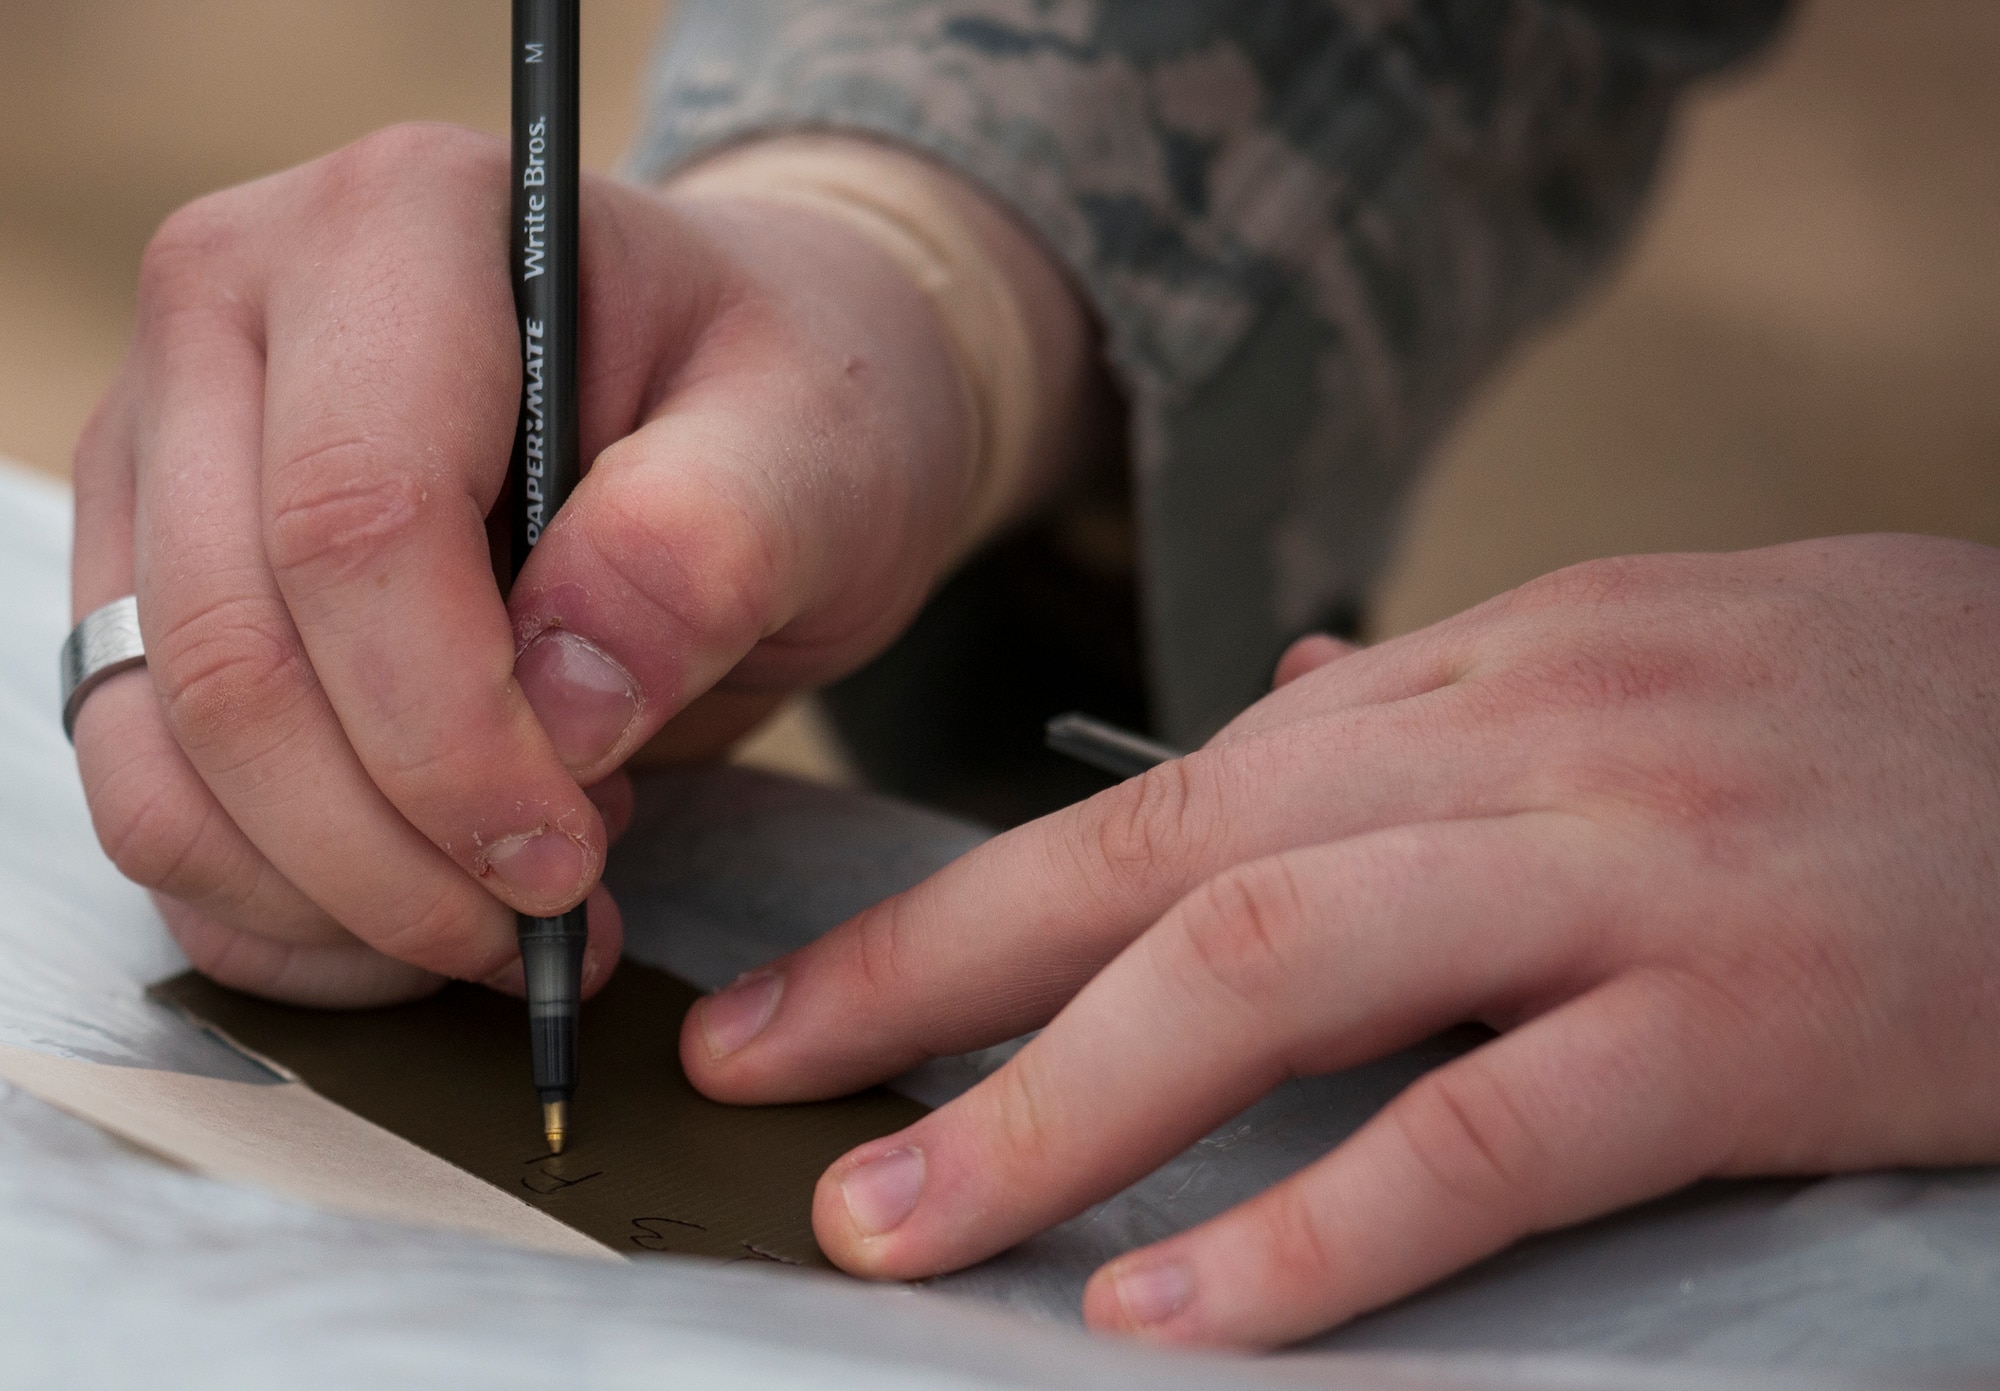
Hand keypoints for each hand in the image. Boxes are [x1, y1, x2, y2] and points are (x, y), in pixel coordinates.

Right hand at [70, 124, 1094, 1004]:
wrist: (740, 413)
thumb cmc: (784, 404)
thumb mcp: (819, 448)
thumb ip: (711, 543)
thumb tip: (566, 707)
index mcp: (402, 225)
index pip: (356, 519)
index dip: (450, 732)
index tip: (567, 856)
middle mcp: (232, 314)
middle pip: (233, 655)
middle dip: (395, 849)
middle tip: (555, 914)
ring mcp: (165, 456)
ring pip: (160, 752)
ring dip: (331, 898)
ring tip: (509, 914)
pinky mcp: (153, 586)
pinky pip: (155, 796)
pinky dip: (279, 906)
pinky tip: (427, 916)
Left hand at [681, 534, 1999, 1347]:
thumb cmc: (1876, 719)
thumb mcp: (1636, 670)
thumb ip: (1440, 724)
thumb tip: (1280, 734)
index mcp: (1478, 680)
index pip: (1159, 791)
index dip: (962, 903)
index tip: (810, 992)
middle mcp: (1518, 748)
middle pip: (1165, 862)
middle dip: (936, 983)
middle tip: (769, 1091)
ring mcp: (1630, 874)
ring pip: (1282, 973)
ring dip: (1064, 1107)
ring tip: (905, 1221)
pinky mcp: (1751, 1016)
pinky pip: (1493, 1129)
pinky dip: (1319, 1229)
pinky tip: (1176, 1312)